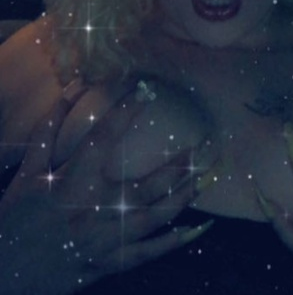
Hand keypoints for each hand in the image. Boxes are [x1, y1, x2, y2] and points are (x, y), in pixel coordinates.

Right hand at [0, 91, 215, 294]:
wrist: (7, 274)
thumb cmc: (16, 218)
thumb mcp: (28, 170)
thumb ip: (51, 126)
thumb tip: (73, 86)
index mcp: (71, 182)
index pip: (104, 137)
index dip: (127, 110)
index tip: (147, 89)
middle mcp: (94, 210)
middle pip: (148, 184)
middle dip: (181, 163)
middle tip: (205, 143)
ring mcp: (105, 240)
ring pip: (156, 217)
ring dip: (185, 194)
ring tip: (206, 173)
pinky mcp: (109, 263)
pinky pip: (150, 253)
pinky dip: (176, 241)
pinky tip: (200, 226)